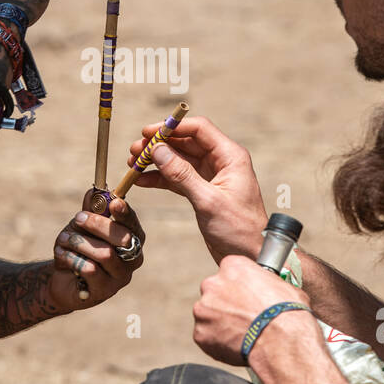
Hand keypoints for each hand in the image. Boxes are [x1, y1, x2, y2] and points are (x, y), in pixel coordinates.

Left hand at [50, 196, 145, 309]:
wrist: (62, 279)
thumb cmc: (79, 249)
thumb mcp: (82, 227)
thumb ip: (90, 210)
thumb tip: (94, 191)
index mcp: (132, 239)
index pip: (133, 225)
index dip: (125, 213)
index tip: (114, 202)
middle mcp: (132, 259)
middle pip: (123, 238)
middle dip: (97, 224)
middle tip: (77, 218)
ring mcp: (120, 278)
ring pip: (105, 254)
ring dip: (79, 242)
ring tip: (63, 239)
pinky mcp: (104, 291)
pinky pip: (90, 270)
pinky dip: (72, 258)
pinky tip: (61, 255)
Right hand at [129, 116, 267, 264]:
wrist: (251, 256)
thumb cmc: (238, 229)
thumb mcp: (208, 201)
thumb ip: (181, 175)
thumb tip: (157, 151)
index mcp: (230, 156)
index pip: (199, 129)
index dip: (172, 127)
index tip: (147, 133)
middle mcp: (221, 161)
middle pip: (185, 142)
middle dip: (159, 144)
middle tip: (134, 150)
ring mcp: (211, 176)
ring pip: (178, 160)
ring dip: (156, 160)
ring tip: (132, 164)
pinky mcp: (202, 191)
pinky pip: (177, 178)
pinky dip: (160, 178)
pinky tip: (141, 180)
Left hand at [194, 255, 313, 365]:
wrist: (281, 342)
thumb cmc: (287, 314)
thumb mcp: (283, 286)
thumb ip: (265, 284)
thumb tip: (270, 290)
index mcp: (233, 266)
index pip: (229, 272)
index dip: (238, 287)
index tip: (246, 298)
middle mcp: (213, 284)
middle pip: (214, 293)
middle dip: (225, 305)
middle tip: (243, 318)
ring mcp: (204, 309)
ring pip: (208, 316)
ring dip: (220, 324)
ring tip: (242, 336)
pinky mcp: (200, 333)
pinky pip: (206, 338)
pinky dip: (218, 343)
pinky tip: (236, 347)